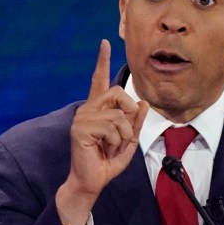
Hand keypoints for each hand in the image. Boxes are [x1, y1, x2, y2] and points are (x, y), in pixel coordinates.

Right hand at [56, 40, 148, 224]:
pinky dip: (116, 140)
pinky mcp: (80, 128)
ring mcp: (82, 118)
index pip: (99, 80)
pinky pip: (111, 126)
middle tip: (125, 133)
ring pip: (118, 114)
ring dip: (123, 134)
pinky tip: (105, 148)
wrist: (92, 181)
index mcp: (98, 110)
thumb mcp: (129, 141)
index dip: (102, 61)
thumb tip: (143, 103)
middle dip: (130, 111)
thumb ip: (136, 123)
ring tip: (112, 146)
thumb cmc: (107, 162)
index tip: (105, 43)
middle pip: (117, 92)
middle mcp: (88, 109)